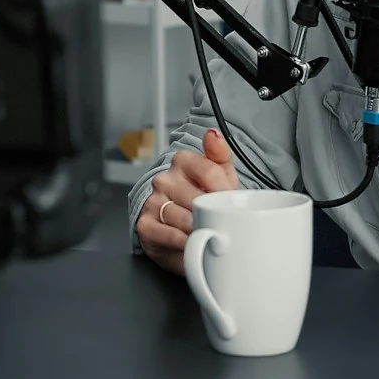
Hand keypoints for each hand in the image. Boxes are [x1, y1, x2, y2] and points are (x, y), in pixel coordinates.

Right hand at [135, 128, 240, 273]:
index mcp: (183, 161)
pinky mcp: (145, 224)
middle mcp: (164, 179)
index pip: (209, 171)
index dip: (225, 191)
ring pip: (182, 217)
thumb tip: (212, 134)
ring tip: (210, 236)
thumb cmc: (203, 197)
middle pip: (197, 197)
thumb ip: (220, 153)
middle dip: (214, 214)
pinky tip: (191, 244)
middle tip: (225, 224)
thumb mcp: (219, 174)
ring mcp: (153, 201)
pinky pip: (166, 234)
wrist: (180, 225)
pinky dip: (182, 242)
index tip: (233, 203)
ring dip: (199, 230)